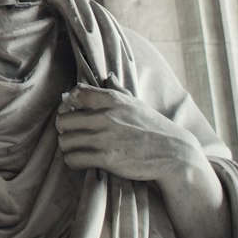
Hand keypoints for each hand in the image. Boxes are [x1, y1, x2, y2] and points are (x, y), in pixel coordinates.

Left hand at [55, 82, 206, 192]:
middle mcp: (107, 116)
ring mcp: (106, 138)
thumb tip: (107, 77)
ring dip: (67, 146)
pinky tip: (80, 160)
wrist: (174, 153)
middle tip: (69, 133)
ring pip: (66, 141)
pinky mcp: (107, 159)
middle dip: (63, 128)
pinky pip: (74, 159)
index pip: (76, 94)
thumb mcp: (136, 103)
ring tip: (74, 148)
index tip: (70, 112)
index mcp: (113, 99)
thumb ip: (117, 91)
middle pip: (64, 120)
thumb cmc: (153, 127)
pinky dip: (73, 161)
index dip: (67, 104)